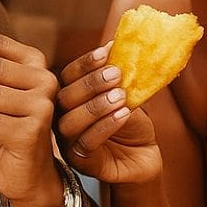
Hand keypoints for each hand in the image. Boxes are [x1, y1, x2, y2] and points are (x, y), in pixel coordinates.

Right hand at [56, 43, 161, 183]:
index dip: (85, 64)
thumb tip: (122, 45)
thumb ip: (120, 76)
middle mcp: (62, 118)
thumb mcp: (127, 95)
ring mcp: (68, 142)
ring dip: (96, 106)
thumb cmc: (131, 124)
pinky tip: (124, 114)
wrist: (144, 157)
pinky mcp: (81, 162)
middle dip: (90, 83)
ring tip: (121, 96)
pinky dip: (105, 126)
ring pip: (70, 122)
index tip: (107, 52)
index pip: (68, 76)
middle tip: (116, 74)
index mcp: (70, 98)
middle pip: (64, 98)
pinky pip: (86, 143)